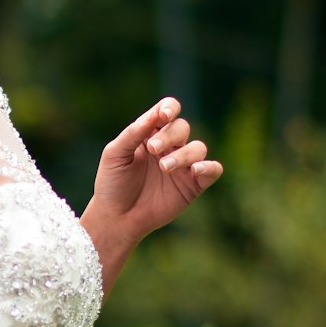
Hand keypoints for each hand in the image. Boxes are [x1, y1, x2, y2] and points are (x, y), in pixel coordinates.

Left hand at [82, 97, 221, 287]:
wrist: (116, 217)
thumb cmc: (113, 184)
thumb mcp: (115, 154)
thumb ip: (134, 133)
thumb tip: (154, 114)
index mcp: (150, 134)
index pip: (167, 111)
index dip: (169, 108)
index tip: (164, 115)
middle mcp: (170, 146)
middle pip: (182, 127)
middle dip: (169, 135)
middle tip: (153, 149)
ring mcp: (183, 166)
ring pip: (198, 147)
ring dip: (184, 154)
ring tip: (164, 167)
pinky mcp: (194, 185)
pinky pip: (213, 170)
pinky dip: (209, 167)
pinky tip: (195, 170)